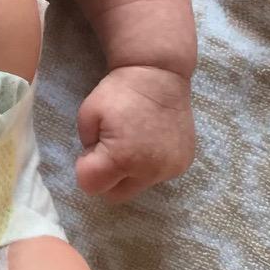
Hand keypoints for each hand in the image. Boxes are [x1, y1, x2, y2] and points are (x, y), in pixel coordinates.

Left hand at [74, 65, 194, 204]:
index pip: (91, 186)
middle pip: (116, 195)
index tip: (93, 149)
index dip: (86, 168)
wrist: (160, 75)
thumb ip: (86, 146)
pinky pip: (157, 177)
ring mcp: (169, 169)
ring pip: (138, 186)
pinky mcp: (183, 164)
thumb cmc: (119, 92)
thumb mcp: (87, 115)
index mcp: (121, 159)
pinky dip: (150, 166)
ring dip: (130, 172)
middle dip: (108, 177)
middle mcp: (149, 171)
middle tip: (110, 150)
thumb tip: (94, 163)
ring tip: (133, 143)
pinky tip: (150, 143)